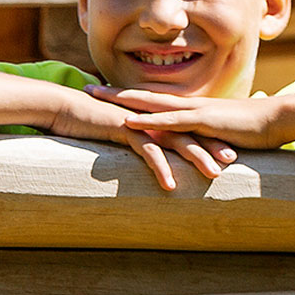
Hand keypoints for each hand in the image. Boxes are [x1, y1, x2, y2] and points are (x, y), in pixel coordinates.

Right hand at [37, 85, 230, 192]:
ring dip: (196, 158)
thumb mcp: (115, 134)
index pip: (183, 128)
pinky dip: (160, 168)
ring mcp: (139, 123)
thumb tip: (140, 152)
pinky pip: (147, 151)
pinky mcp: (125, 130)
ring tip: (214, 176)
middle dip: (211, 147)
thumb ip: (131, 139)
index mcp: (150, 118)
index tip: (224, 151)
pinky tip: (171, 185)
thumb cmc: (86, 122)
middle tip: (231, 162)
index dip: (204, 138)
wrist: (63, 108)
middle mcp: (150, 118)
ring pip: (175, 141)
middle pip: (187, 132)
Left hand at [92, 85, 293, 177]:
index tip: (105, 92)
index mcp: (189, 108)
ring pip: (151, 103)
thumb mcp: (219, 136)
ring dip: (123, 101)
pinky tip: (130, 122)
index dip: (128, 96)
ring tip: (98, 98)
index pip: (152, 100)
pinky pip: (172, 121)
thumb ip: (202, 140)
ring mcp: (194, 111)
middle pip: (144, 96)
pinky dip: (150, 121)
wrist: (276, 120)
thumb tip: (188, 150)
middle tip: (88, 88)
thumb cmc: (252, 130)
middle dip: (115, 93)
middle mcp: (188, 105)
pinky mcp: (204, 122)